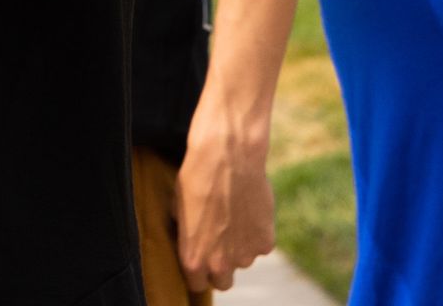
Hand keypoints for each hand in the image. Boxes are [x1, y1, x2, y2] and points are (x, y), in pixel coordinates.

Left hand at [175, 109, 276, 290]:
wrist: (227, 158)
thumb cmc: (196, 178)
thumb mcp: (177, 208)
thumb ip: (185, 233)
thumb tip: (186, 237)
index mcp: (193, 258)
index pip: (196, 284)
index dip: (197, 272)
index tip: (198, 260)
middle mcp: (220, 263)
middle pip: (222, 282)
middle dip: (219, 269)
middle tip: (216, 247)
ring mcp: (246, 255)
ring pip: (243, 262)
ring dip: (238, 248)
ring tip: (231, 219)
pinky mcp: (266, 242)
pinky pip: (259, 246)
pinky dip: (255, 235)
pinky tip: (247, 212)